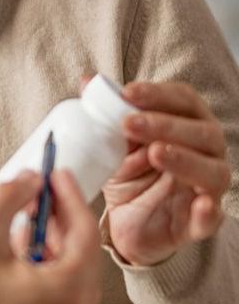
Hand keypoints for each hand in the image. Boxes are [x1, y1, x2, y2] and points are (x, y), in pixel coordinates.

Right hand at [0, 169, 101, 303]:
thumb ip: (8, 197)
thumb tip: (28, 181)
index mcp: (64, 293)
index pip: (85, 234)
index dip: (69, 197)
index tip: (56, 175)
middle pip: (81, 260)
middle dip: (62, 223)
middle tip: (40, 196)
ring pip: (67, 285)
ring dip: (50, 250)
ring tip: (22, 225)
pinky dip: (42, 277)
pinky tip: (12, 262)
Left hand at [104, 80, 228, 266]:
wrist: (126, 223)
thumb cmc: (129, 174)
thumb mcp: (112, 143)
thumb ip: (106, 114)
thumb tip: (88, 80)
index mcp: (188, 125)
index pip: (184, 100)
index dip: (159, 94)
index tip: (127, 92)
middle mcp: (207, 153)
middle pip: (202, 132)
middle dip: (165, 124)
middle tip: (129, 123)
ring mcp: (208, 189)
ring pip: (214, 171)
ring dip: (185, 159)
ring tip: (155, 152)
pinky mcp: (202, 223)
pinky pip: (213, 217)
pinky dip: (209, 211)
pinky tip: (200, 203)